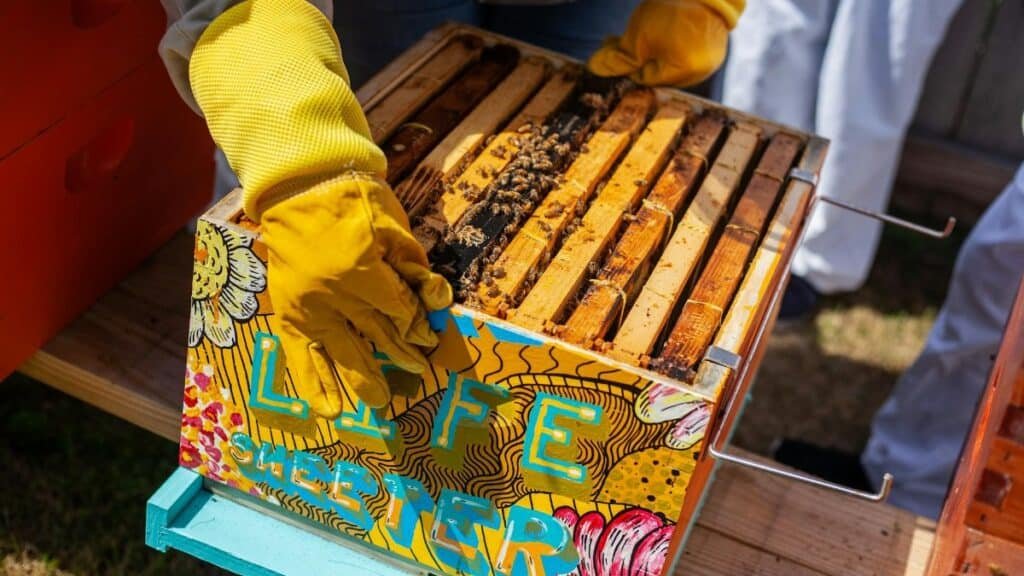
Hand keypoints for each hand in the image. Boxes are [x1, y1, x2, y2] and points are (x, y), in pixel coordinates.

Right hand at [261, 176, 451, 415]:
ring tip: (382, 402)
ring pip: (344, 352)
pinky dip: (314, 384)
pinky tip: (328, 410)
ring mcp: (309, 308)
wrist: (300, 185)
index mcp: (362, 273)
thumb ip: (413, 267)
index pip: (400, 312)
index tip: (429, 339)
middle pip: (378, 336)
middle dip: (402, 355)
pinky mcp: (290, 313)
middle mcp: (334, 298)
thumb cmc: (354, 198)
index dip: (418, 325)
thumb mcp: (394, 227)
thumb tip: (436, 300)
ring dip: (365, 379)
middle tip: (419, 372)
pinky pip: (301, 356)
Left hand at [589, 0, 740, 86]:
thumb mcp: (637, 37)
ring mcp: (710, 61)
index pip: (645, 79)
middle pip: (658, 74)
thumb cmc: (670, 9)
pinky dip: (671, 47)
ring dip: (653, 53)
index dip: (628, 64)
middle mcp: (700, 73)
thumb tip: (594, 69)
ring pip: (671, 65)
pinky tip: (661, 33)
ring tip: (644, 34)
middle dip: (638, 59)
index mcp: (684, 72)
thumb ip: (617, 59)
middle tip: (620, 41)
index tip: (614, 47)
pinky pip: (686, 55)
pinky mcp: (715, 49)